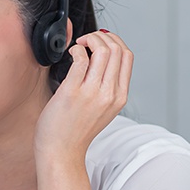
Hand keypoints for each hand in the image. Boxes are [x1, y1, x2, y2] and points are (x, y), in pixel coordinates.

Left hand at [34, 29, 132, 163]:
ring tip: (78, 46)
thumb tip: (101, 58)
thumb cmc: (75, 131)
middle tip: (86, 41)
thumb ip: (106, 86)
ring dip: (89, 40)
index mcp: (120, 96)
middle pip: (117, 49)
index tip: (100, 41)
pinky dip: (75, 50)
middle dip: (100, 37)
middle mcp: (110, 94)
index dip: (114, 41)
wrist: (62, 153)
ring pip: (102, 51)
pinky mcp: (73, 92)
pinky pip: (80, 59)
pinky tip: (70, 54)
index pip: (127, 56)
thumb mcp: (102, 108)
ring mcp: (93, 93)